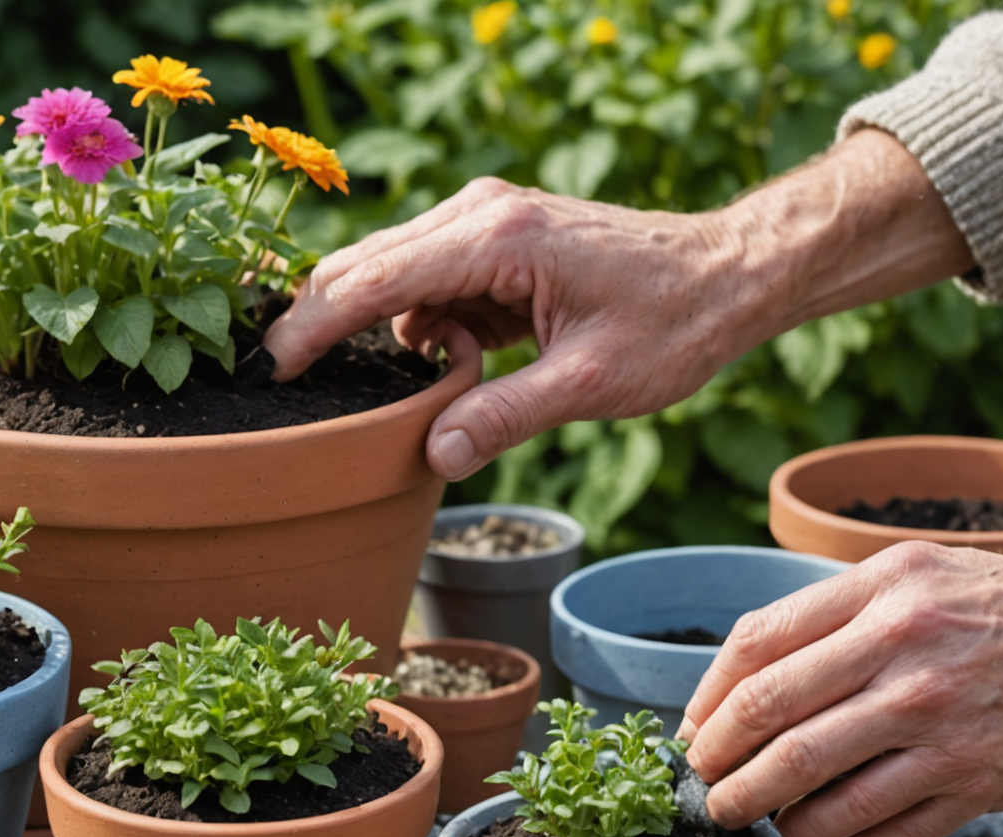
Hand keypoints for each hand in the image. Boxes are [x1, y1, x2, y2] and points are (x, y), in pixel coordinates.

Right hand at [263, 179, 754, 478]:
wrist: (733, 272)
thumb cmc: (676, 322)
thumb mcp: (593, 383)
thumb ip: (506, 416)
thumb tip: (432, 456)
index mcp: (496, 239)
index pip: (371, 281)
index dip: (312, 329)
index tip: (270, 374)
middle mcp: (480, 214)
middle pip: (363, 265)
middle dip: (325, 325)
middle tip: (294, 389)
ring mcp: (486, 221)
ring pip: (390, 273)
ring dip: (383, 332)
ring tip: (428, 389)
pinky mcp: (496, 240)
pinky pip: (426, 281)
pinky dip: (420, 325)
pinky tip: (457, 365)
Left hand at [676, 536, 1002, 836]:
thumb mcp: (914, 572)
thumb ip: (834, 613)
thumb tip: (747, 679)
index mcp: (879, 594)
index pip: (756, 648)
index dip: (707, 700)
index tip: (694, 733)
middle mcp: (902, 655)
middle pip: (772, 721)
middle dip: (721, 767)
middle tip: (707, 791)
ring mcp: (939, 724)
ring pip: (815, 784)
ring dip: (770, 814)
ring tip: (757, 822)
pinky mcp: (975, 781)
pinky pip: (880, 831)